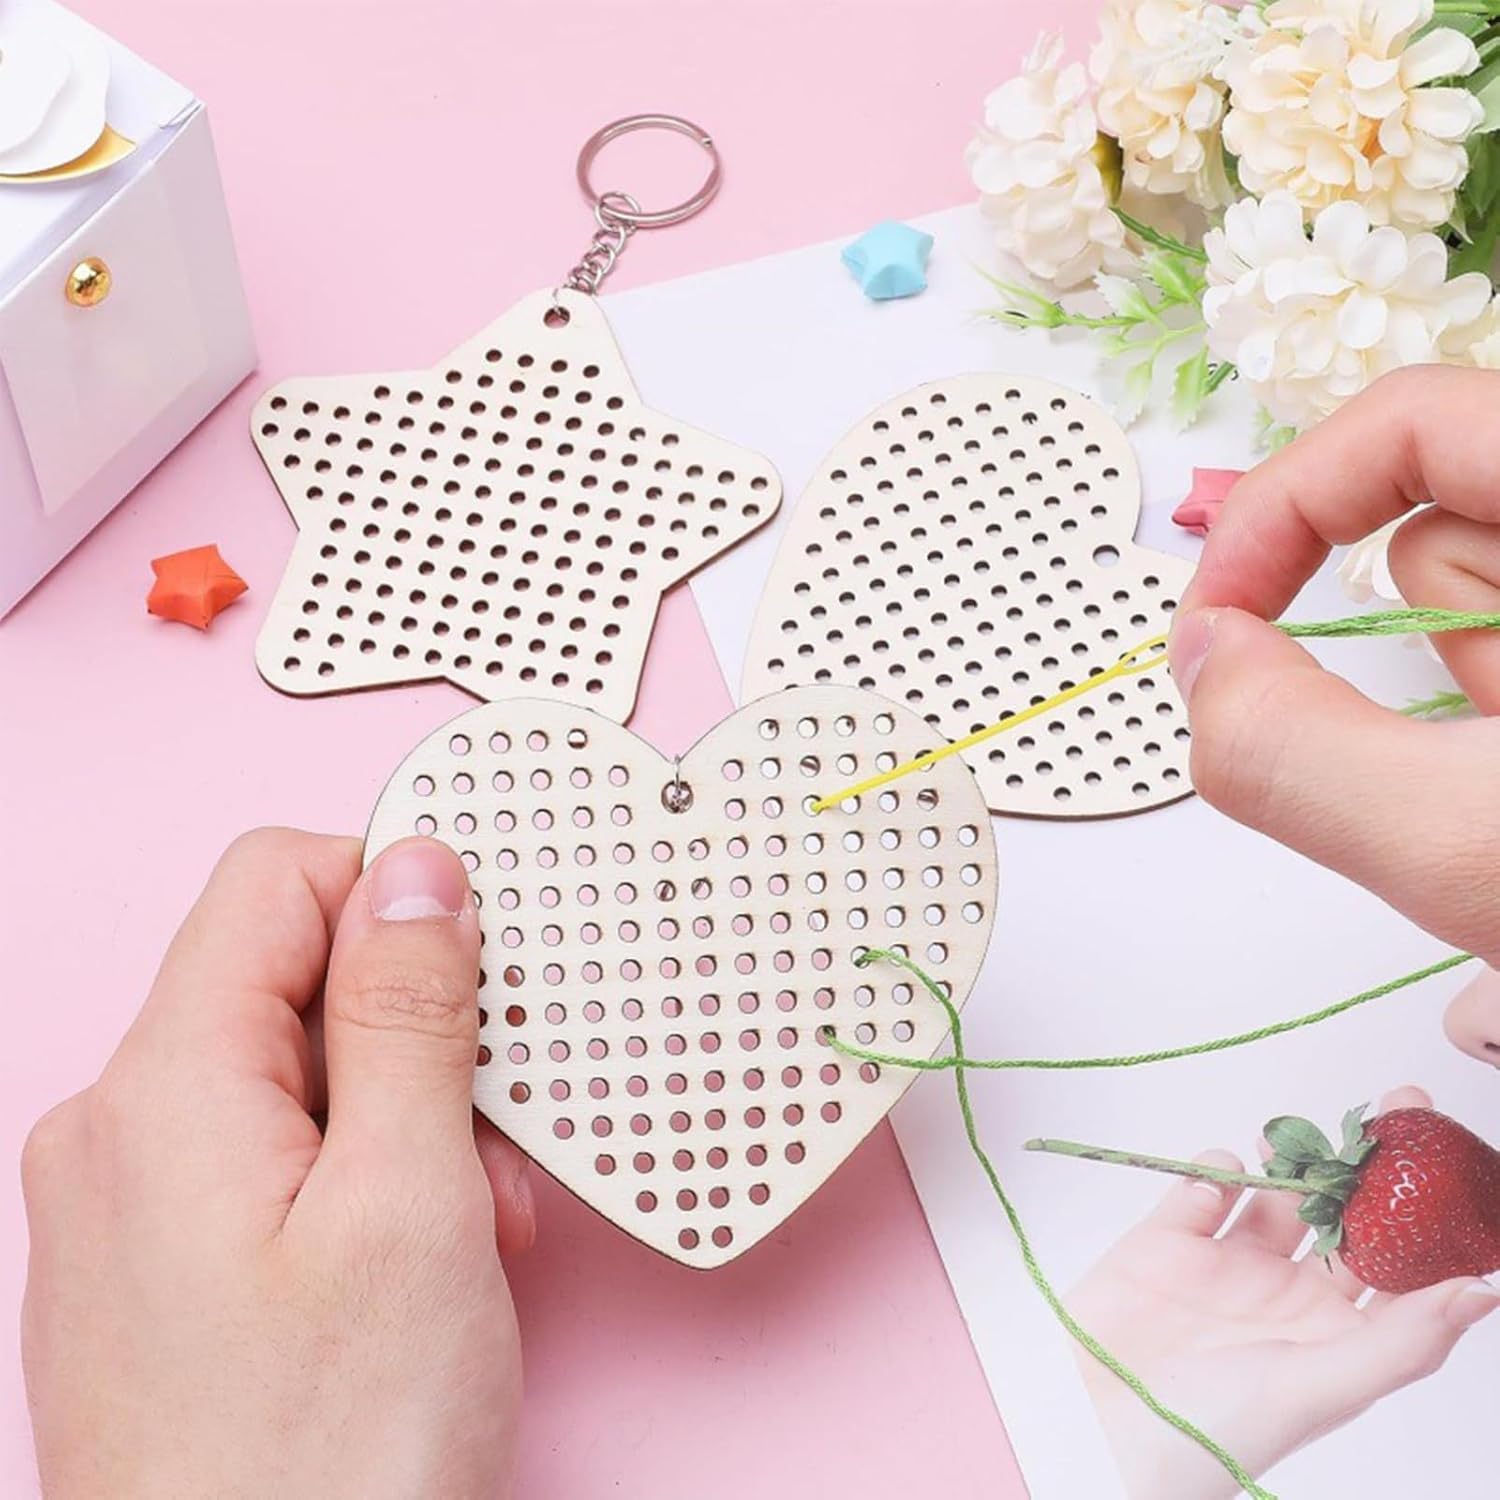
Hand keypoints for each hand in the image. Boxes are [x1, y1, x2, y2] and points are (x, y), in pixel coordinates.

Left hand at [22, 830, 533, 1499]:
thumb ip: (410, 1013)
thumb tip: (415, 870)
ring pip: (292, 1074)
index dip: (393, 892)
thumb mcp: (411, 1203)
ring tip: (464, 1231)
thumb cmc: (328, 1464)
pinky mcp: (157, 1267)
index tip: (483, 957)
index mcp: (164, 1089)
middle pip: (287, 981)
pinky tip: (412, 1264)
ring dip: (399, 1119)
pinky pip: (268, 1157)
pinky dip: (357, 1179)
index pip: (275, 880)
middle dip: (412, 1037)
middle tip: (485, 1145)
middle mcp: (118, 1132)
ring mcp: (128, 1206)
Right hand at [1069, 1086, 1498, 1498]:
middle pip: (1344, 1214)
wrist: (1094, 1418)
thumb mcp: (1321, 1389)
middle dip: (1370, 1164)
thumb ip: (1403, 1341)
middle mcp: (1288, 1293)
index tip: (1453, 1161)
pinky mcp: (1167, 1238)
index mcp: (1336, 1334)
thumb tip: (1483, 1290)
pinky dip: (1214, 1168)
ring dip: (1291, 1160)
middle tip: (1395, 1104)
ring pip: (1274, 1192)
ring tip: (1294, 1141)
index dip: (1430, 1216)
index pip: (1400, 1266)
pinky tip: (1222, 1174)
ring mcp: (1227, 1263)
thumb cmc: (1212, 1432)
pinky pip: (1201, 1186)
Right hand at [1168, 366, 1499, 966]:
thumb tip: (1200, 661)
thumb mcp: (1464, 847)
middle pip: (1434, 521)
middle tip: (1444, 767)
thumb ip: (1290, 754)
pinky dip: (1488, 714)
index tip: (1218, 628)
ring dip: (1455, 695)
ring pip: (1473, 596)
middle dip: (1393, 647)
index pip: (1408, 420)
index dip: (1283, 511)